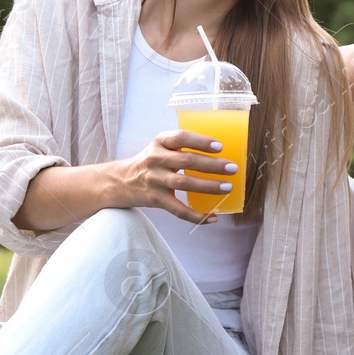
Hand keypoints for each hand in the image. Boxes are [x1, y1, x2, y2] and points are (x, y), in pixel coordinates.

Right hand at [109, 130, 237, 224]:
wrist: (121, 181)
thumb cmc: (150, 162)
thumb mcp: (160, 147)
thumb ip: (182, 147)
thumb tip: (219, 153)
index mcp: (159, 142)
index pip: (180, 137)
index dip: (200, 141)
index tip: (219, 146)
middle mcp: (155, 159)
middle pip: (187, 161)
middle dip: (212, 165)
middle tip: (232, 168)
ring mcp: (155, 180)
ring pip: (185, 183)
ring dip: (209, 186)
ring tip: (227, 187)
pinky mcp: (156, 200)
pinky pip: (178, 210)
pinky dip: (197, 215)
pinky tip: (213, 217)